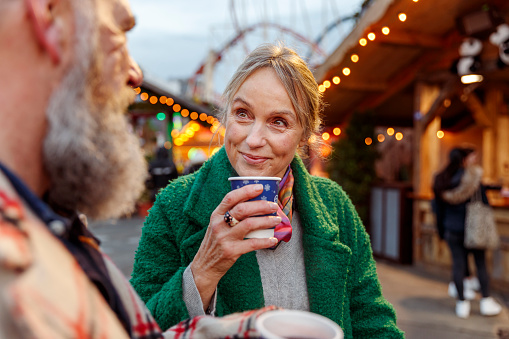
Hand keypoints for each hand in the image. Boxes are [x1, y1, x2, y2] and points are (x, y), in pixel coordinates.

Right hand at [190, 184, 279, 308]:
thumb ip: (230, 215)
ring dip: (266, 220)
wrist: (204, 266)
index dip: (246, 191)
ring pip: (249, 224)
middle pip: (243, 209)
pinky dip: (265, 241)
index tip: (260, 187)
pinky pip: (252, 244)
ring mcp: (225, 238)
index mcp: (216, 215)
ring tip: (277, 219)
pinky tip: (273, 239)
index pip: (230, 198)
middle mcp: (219, 224)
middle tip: (274, 206)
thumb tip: (255, 203)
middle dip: (261, 205)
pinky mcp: (231, 251)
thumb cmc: (215, 242)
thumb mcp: (217, 225)